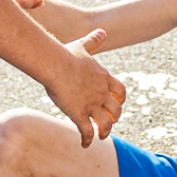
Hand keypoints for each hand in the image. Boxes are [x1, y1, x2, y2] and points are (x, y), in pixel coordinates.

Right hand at [46, 27, 123, 145]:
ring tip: (100, 136)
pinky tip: (85, 145)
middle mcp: (101, 93)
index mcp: (104, 78)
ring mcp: (91, 105)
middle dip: (114, 118)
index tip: (115, 104)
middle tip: (107, 122)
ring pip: (106, 124)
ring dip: (104, 132)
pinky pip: (87, 132)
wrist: (55, 65)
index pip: (120, 92)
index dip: (120, 100)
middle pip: (116, 110)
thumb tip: (102, 31)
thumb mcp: (83, 46)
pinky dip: (88, 140)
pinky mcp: (79, 115)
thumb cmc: (66, 54)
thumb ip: (94, 41)